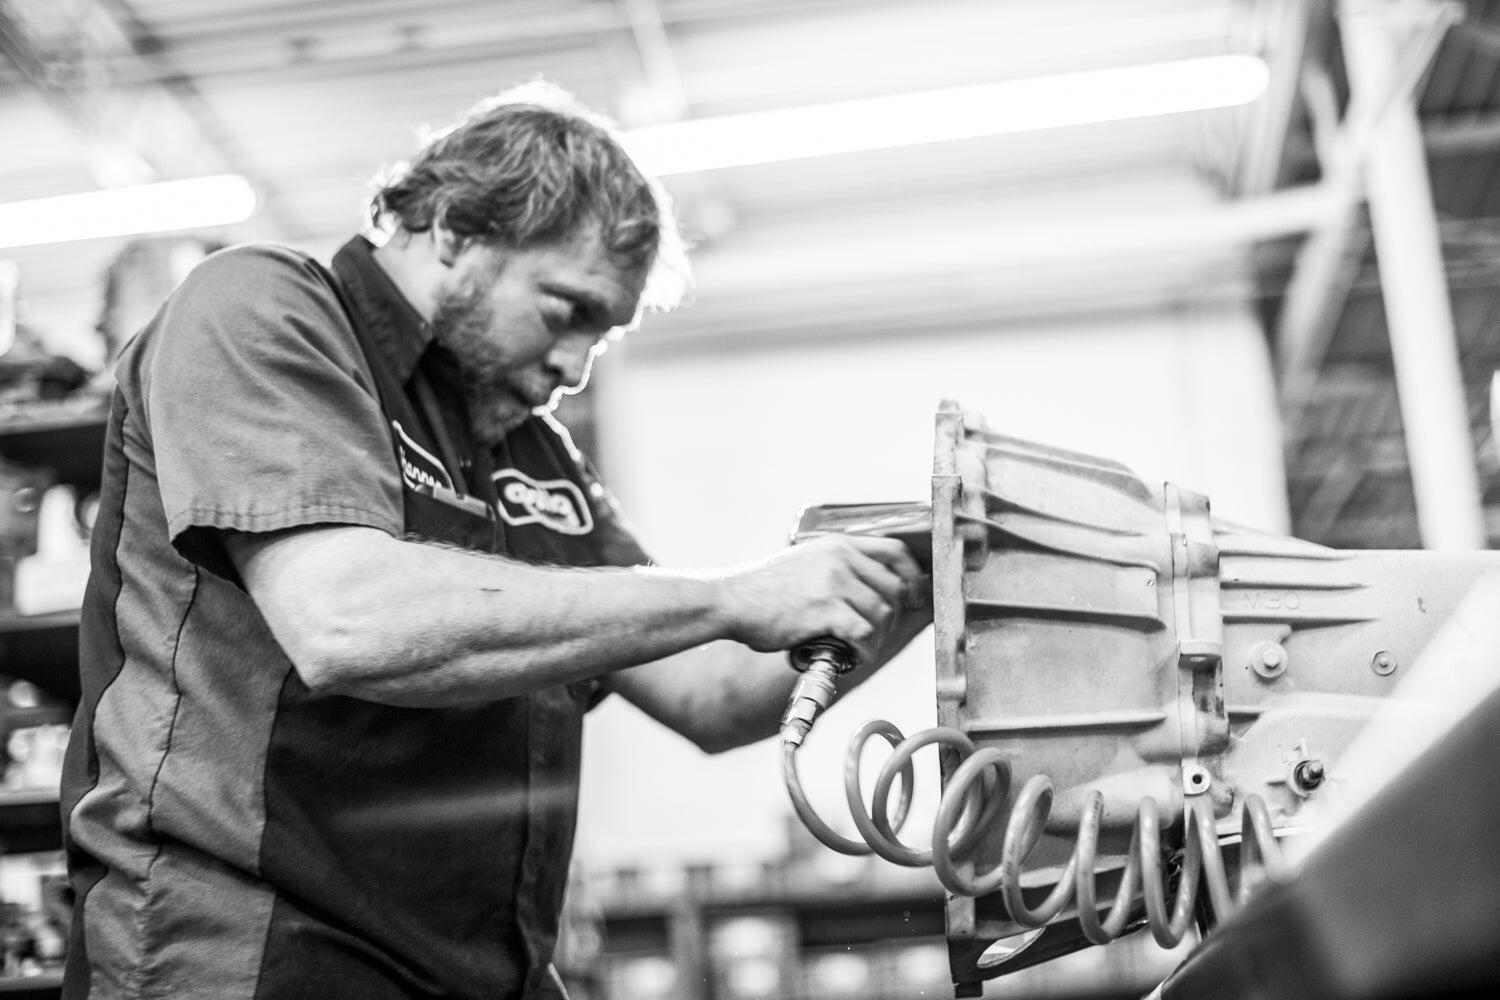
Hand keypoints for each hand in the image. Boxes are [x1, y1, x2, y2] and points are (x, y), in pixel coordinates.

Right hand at [717, 536, 929, 665]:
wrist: (730, 601)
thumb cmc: (763, 590)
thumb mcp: (805, 563)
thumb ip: (836, 568)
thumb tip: (869, 590)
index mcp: (837, 545)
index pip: (894, 552)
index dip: (912, 576)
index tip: (913, 597)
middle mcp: (840, 559)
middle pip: (894, 587)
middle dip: (894, 615)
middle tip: (877, 633)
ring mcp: (833, 583)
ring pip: (882, 613)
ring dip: (878, 637)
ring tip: (861, 648)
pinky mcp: (824, 610)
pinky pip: (863, 633)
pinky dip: (865, 650)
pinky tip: (853, 656)